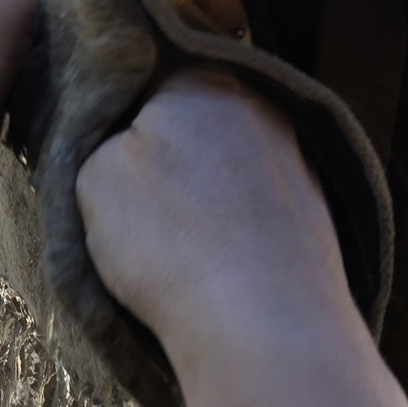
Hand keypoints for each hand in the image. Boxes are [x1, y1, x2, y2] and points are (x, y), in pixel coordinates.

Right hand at [76, 68, 357, 381]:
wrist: (265, 329)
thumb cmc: (171, 245)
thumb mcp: (91, 178)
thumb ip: (99, 141)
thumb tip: (115, 143)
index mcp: (201, 80)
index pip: (141, 78)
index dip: (112, 121)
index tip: (97, 161)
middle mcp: (259, 106)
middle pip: (188, 119)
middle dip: (161, 153)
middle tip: (131, 206)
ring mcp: (296, 158)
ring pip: (222, 165)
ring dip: (198, 192)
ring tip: (175, 245)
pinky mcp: (316, 210)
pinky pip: (253, 205)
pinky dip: (232, 226)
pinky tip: (215, 264)